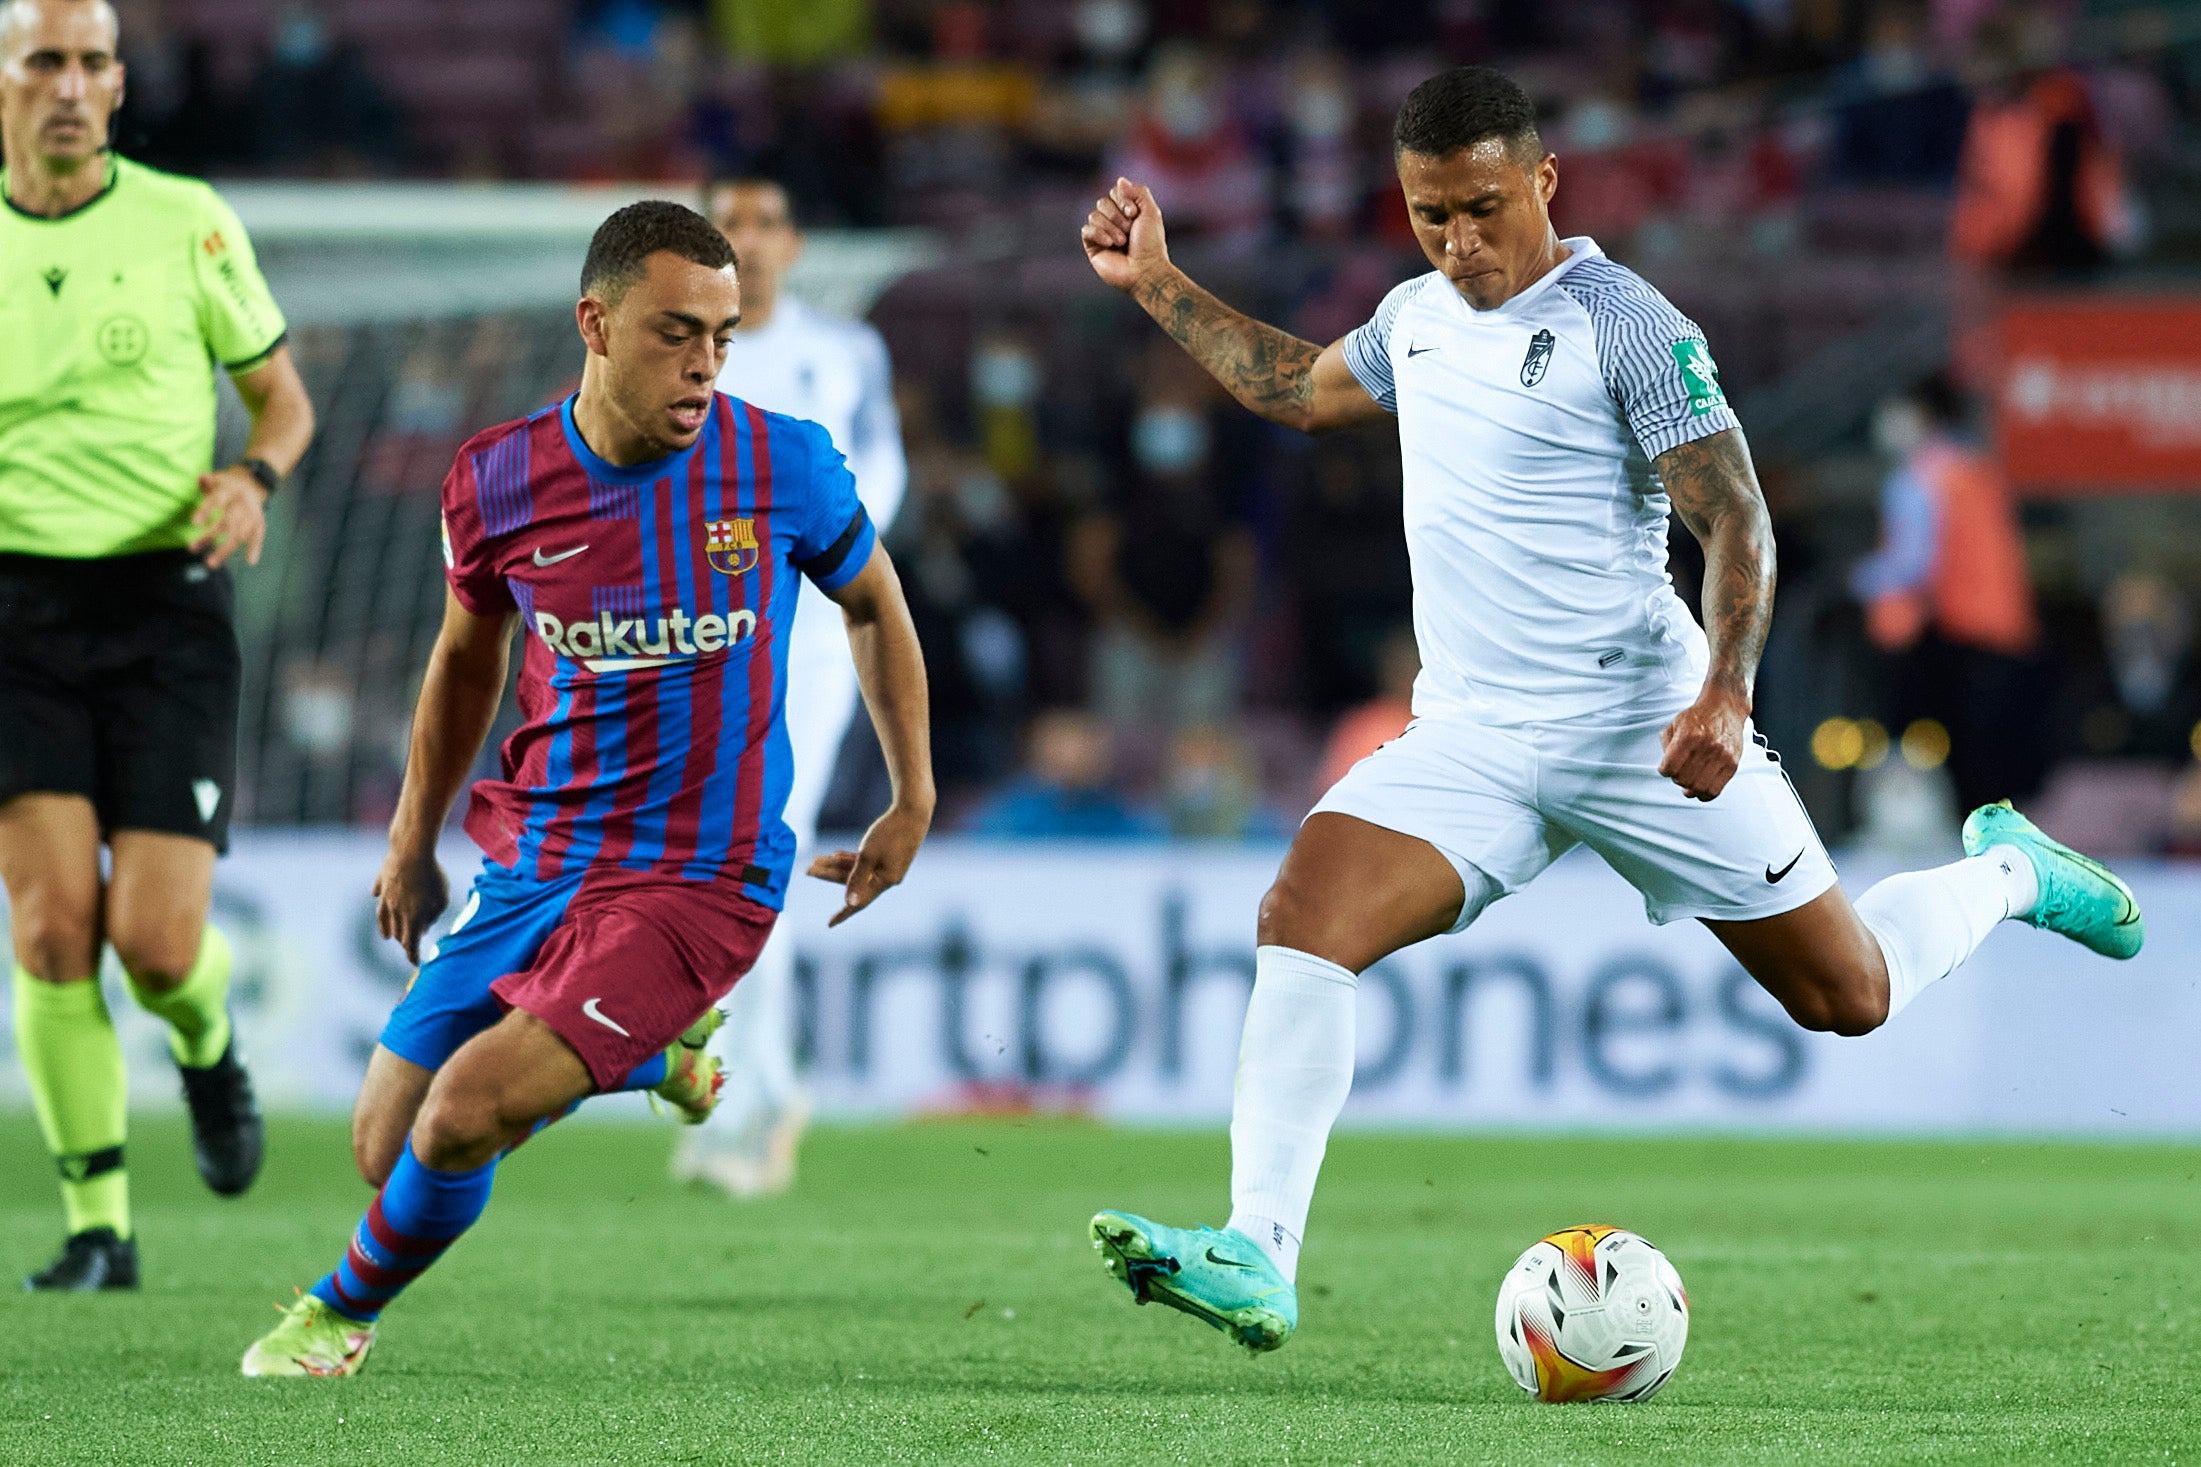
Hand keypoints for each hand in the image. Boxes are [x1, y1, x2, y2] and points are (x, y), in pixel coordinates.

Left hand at [190, 465, 270, 568]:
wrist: (253, 482)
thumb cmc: (227, 483)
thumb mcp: (217, 478)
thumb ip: (207, 481)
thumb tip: (201, 479)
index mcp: (230, 490)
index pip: (217, 500)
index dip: (206, 510)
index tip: (194, 523)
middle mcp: (242, 503)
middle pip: (227, 522)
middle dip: (211, 537)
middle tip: (192, 549)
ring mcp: (252, 513)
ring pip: (239, 533)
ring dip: (226, 549)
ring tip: (210, 563)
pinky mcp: (259, 522)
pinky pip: (258, 536)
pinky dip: (255, 548)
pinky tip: (251, 562)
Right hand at [374, 848, 448, 965]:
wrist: (411, 851)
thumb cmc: (432, 875)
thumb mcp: (442, 899)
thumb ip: (433, 916)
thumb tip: (423, 926)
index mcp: (412, 918)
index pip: (411, 944)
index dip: (413, 956)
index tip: (416, 964)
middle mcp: (396, 911)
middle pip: (398, 932)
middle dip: (404, 942)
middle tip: (409, 947)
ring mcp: (386, 896)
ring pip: (384, 918)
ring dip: (386, 929)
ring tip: (386, 936)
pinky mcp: (382, 881)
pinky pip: (379, 895)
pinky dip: (379, 902)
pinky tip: (376, 899)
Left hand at [806, 801, 931, 927]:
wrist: (913, 812)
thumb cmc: (890, 833)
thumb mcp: (868, 855)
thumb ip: (857, 879)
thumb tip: (851, 904)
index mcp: (885, 881)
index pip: (860, 902)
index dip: (844, 914)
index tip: (830, 924)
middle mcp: (886, 878)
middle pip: (853, 882)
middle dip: (829, 876)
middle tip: (808, 870)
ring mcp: (887, 867)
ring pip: (856, 870)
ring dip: (836, 866)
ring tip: (816, 861)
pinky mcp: (887, 856)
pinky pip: (864, 862)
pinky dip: (849, 859)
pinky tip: (835, 855)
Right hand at [1081, 177, 1170, 293]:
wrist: (1145, 270)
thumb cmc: (1151, 244)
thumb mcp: (1151, 212)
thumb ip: (1138, 192)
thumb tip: (1119, 180)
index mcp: (1127, 211)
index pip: (1114, 192)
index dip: (1123, 200)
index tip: (1134, 214)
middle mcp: (1114, 221)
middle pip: (1102, 202)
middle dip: (1117, 216)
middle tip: (1129, 231)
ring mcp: (1102, 233)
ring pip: (1094, 215)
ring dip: (1111, 227)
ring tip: (1122, 242)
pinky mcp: (1092, 246)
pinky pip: (1086, 230)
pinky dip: (1099, 234)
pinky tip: (1110, 244)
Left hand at [1658, 683, 1749, 800]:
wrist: (1725, 708)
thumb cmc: (1699, 716)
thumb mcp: (1675, 723)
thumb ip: (1666, 744)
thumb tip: (1666, 767)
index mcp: (1688, 736)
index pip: (1669, 768)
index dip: (1664, 771)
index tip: (1666, 768)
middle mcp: (1705, 747)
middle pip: (1683, 779)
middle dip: (1677, 779)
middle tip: (1678, 774)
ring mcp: (1721, 757)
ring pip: (1699, 788)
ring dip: (1689, 789)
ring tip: (1688, 784)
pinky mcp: (1732, 764)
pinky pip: (1715, 790)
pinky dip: (1704, 794)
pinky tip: (1700, 789)